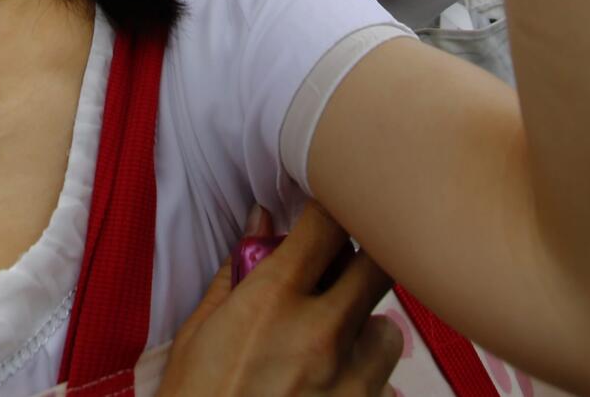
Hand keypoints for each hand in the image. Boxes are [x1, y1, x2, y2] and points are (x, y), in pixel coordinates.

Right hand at [158, 202, 401, 396]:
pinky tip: (332, 391)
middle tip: (342, 269)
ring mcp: (349, 384)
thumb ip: (238, 271)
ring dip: (367, 330)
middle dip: (363, 260)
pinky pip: (384, 390)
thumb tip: (263, 220)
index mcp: (272, 301)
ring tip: (335, 347)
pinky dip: (366, 385)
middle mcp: (320, 334)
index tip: (326, 212)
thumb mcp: (199, 333)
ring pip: (389, 331)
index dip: (330, 210)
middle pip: (378, 265)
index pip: (327, 224)